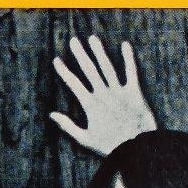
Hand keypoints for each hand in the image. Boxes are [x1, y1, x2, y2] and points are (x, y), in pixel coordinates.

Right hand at [49, 35, 157, 155]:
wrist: (136, 148)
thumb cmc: (110, 146)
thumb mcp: (85, 139)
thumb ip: (68, 125)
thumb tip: (52, 115)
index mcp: (90, 104)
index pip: (73, 83)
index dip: (64, 71)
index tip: (56, 60)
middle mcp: (103, 94)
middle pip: (89, 70)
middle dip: (80, 54)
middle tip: (74, 41)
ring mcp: (119, 91)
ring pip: (107, 67)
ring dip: (99, 52)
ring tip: (92, 39)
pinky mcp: (134, 92)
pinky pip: (131, 72)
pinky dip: (128, 58)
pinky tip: (125, 45)